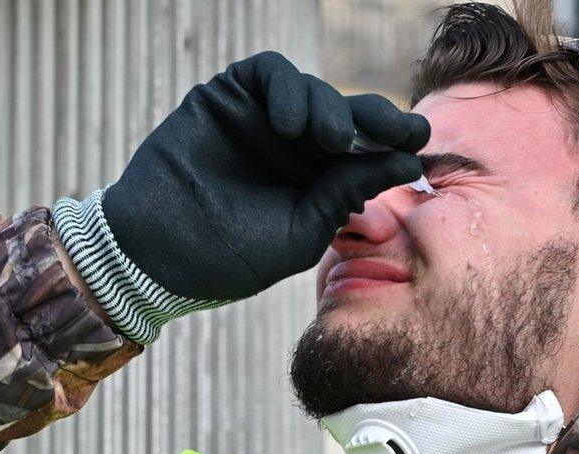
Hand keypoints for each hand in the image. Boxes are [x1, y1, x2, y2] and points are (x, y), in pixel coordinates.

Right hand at [102, 51, 428, 300]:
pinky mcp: (229, 97)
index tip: (420, 145)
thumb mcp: (303, 230)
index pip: (367, 150)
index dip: (394, 143)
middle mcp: (296, 147)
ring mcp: (263, 120)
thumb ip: (346, 191)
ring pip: (314, 91)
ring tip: (330, 139)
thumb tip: (408, 161)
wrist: (158, 255)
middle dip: (379, 120)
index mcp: (319, 180)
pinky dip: (288, 89)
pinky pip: (269, 73)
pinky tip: (291, 122)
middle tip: (399, 130)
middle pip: (349, 115)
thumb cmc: (231, 254)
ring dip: (330, 109)